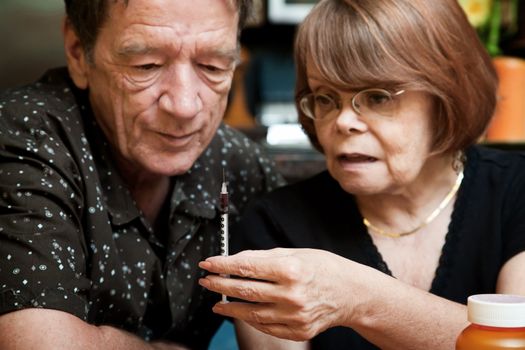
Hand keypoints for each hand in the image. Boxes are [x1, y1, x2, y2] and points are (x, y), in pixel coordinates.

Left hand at [198, 248, 353, 340]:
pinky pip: (266, 326)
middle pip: (244, 290)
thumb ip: (264, 257)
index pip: (246, 267)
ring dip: (229, 307)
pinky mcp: (297, 330)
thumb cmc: (325, 268)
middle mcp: (291, 294)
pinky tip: (241, 313)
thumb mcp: (296, 253)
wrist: (352, 294)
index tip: (208, 263)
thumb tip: (235, 260)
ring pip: (251, 313)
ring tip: (217, 302)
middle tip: (206, 280)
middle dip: (220, 285)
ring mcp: (294, 316)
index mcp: (290, 269)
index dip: (222, 265)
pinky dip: (250, 319)